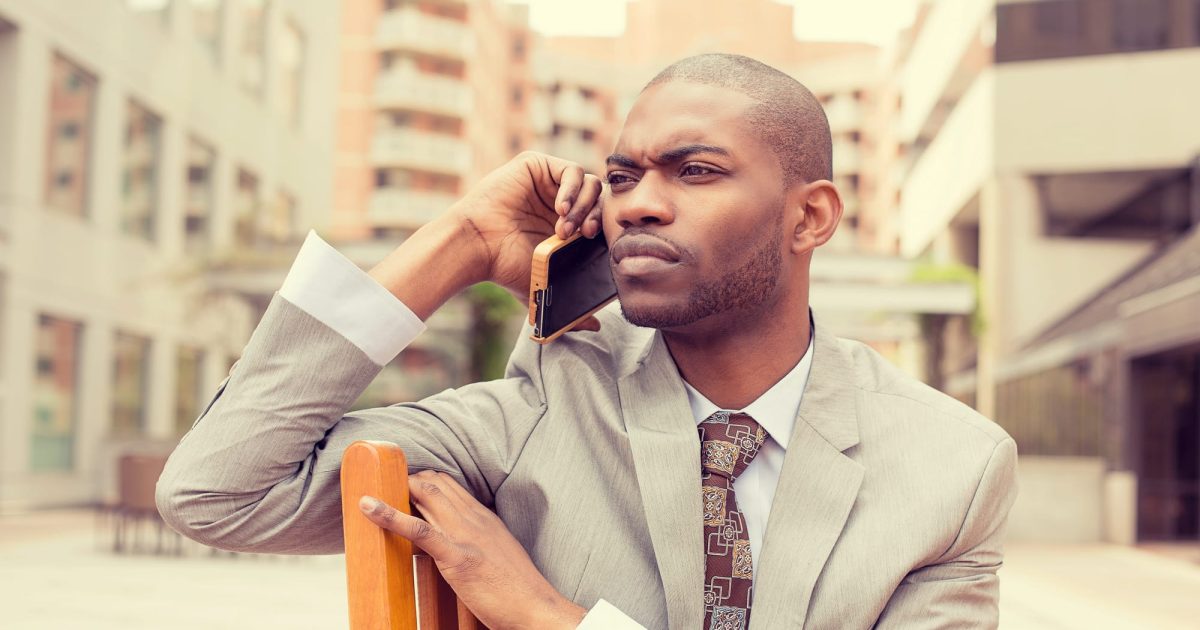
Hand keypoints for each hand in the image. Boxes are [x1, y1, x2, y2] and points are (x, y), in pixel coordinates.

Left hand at [358, 471, 586, 629]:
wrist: (536, 608)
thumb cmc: (518, 590)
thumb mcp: (498, 555)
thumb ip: (478, 544)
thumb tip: (455, 545)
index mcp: (485, 519)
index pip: (450, 485)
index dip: (423, 481)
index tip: (404, 486)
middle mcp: (475, 520)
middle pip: (435, 485)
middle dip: (408, 481)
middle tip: (384, 487)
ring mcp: (466, 536)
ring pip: (427, 497)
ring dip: (397, 490)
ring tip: (371, 489)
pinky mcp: (458, 557)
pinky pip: (419, 530)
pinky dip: (390, 516)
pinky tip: (369, 507)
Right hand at [447, 151, 603, 297]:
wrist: (478, 247)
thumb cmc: (504, 267)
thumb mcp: (545, 287)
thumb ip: (572, 309)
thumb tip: (596, 327)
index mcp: (564, 224)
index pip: (598, 216)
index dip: (602, 226)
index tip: (594, 241)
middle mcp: (557, 201)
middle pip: (598, 197)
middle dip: (594, 215)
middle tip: (583, 234)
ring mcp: (547, 183)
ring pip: (588, 182)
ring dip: (583, 204)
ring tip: (565, 225)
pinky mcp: (536, 166)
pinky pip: (571, 170)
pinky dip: (571, 189)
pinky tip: (560, 209)